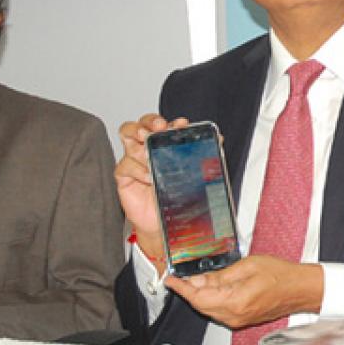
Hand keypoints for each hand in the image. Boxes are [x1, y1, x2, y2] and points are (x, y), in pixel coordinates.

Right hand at [115, 113, 188, 266]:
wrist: (164, 223)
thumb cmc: (176, 197)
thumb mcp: (191, 175)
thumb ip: (201, 155)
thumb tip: (219, 139)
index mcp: (161, 145)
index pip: (159, 124)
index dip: (168, 121)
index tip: (180, 124)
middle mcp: (145, 148)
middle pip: (140, 124)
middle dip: (150, 122)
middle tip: (160, 128)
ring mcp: (134, 160)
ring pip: (128, 136)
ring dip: (140, 141)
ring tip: (150, 153)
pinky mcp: (124, 175)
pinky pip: (126, 164)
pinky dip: (137, 169)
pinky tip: (149, 177)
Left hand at [164, 256, 323, 328]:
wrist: (299, 289)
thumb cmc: (281, 275)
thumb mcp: (248, 266)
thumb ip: (220, 275)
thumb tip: (198, 279)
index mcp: (234, 301)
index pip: (197, 297)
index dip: (181, 288)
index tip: (170, 280)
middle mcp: (234, 315)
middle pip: (200, 305)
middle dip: (189, 290)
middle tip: (183, 276)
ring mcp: (237, 320)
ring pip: (208, 309)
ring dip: (200, 295)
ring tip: (199, 279)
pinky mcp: (241, 319)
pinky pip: (218, 311)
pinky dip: (212, 300)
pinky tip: (214, 287)